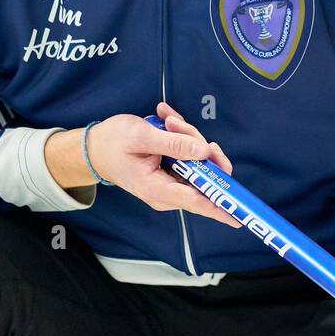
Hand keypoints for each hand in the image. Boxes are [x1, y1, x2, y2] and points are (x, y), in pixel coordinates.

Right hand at [47, 102, 240, 227]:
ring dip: (186, 134)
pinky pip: (190, 155)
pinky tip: (166, 119)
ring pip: (199, 160)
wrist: (94, 148)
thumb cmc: (112, 143)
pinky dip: (181, 135)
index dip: (221, 207)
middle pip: (203, 173)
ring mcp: (171, 183)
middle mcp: (168, 191)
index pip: (198, 201)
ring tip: (165, 119)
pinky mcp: (173, 172)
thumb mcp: (142, 136)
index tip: (240, 216)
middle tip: (174, 123)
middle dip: (197, 143)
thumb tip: (204, 151)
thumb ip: (174, 143)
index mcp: (158, 189)